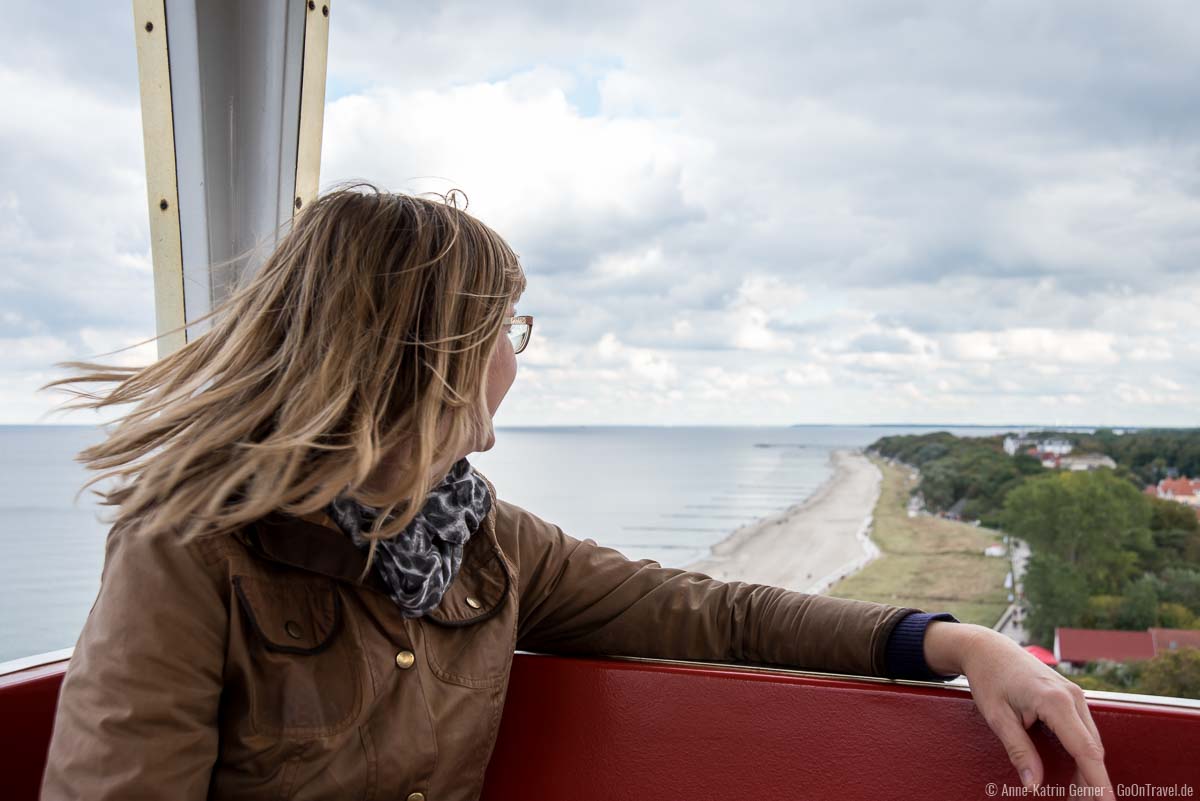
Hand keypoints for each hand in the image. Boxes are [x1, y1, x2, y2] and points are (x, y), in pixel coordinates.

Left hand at [926, 622, 1113, 797]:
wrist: (988, 648)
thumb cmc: (989, 678)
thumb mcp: (997, 716)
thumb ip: (1018, 750)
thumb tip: (1033, 785)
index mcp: (1055, 701)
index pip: (1085, 750)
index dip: (1097, 781)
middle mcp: (1073, 696)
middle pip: (1093, 749)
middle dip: (1092, 782)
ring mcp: (1075, 695)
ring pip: (1091, 741)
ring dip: (1089, 769)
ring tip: (1079, 797)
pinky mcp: (1072, 697)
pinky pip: (1084, 731)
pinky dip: (1083, 754)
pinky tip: (1076, 773)